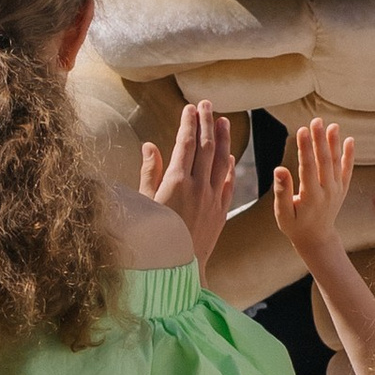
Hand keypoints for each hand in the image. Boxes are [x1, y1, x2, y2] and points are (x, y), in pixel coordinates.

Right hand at [140, 101, 235, 268]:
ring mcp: (212, 199)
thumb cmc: (151, 239)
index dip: (188, 124)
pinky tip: (230, 157)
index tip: (189, 107)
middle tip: (207, 104)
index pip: (185, 144)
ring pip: (221, 162)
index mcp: (176, 183)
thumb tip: (150, 145)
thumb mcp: (144, 205)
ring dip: (222, 139)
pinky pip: (228, 184)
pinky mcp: (220, 213)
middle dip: (206, 123)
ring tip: (223, 120)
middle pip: (205, 147)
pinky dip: (229, 167)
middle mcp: (198, 187)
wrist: (175, 270)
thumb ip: (149, 173)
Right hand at [271, 120, 356, 268]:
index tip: (301, 130)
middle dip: (320, 140)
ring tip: (332, 125)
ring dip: (334, 143)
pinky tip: (350, 140)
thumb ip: (282, 191)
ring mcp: (337, 190)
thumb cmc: (295, 225)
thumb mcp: (283, 213)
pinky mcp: (342, 188)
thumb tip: (279, 169)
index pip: (308, 167)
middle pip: (324, 161)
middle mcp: (327, 192)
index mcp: (311, 197)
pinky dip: (349, 155)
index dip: (305, 148)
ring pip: (336, 163)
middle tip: (316, 121)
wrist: (316, 238)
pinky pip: (347, 170)